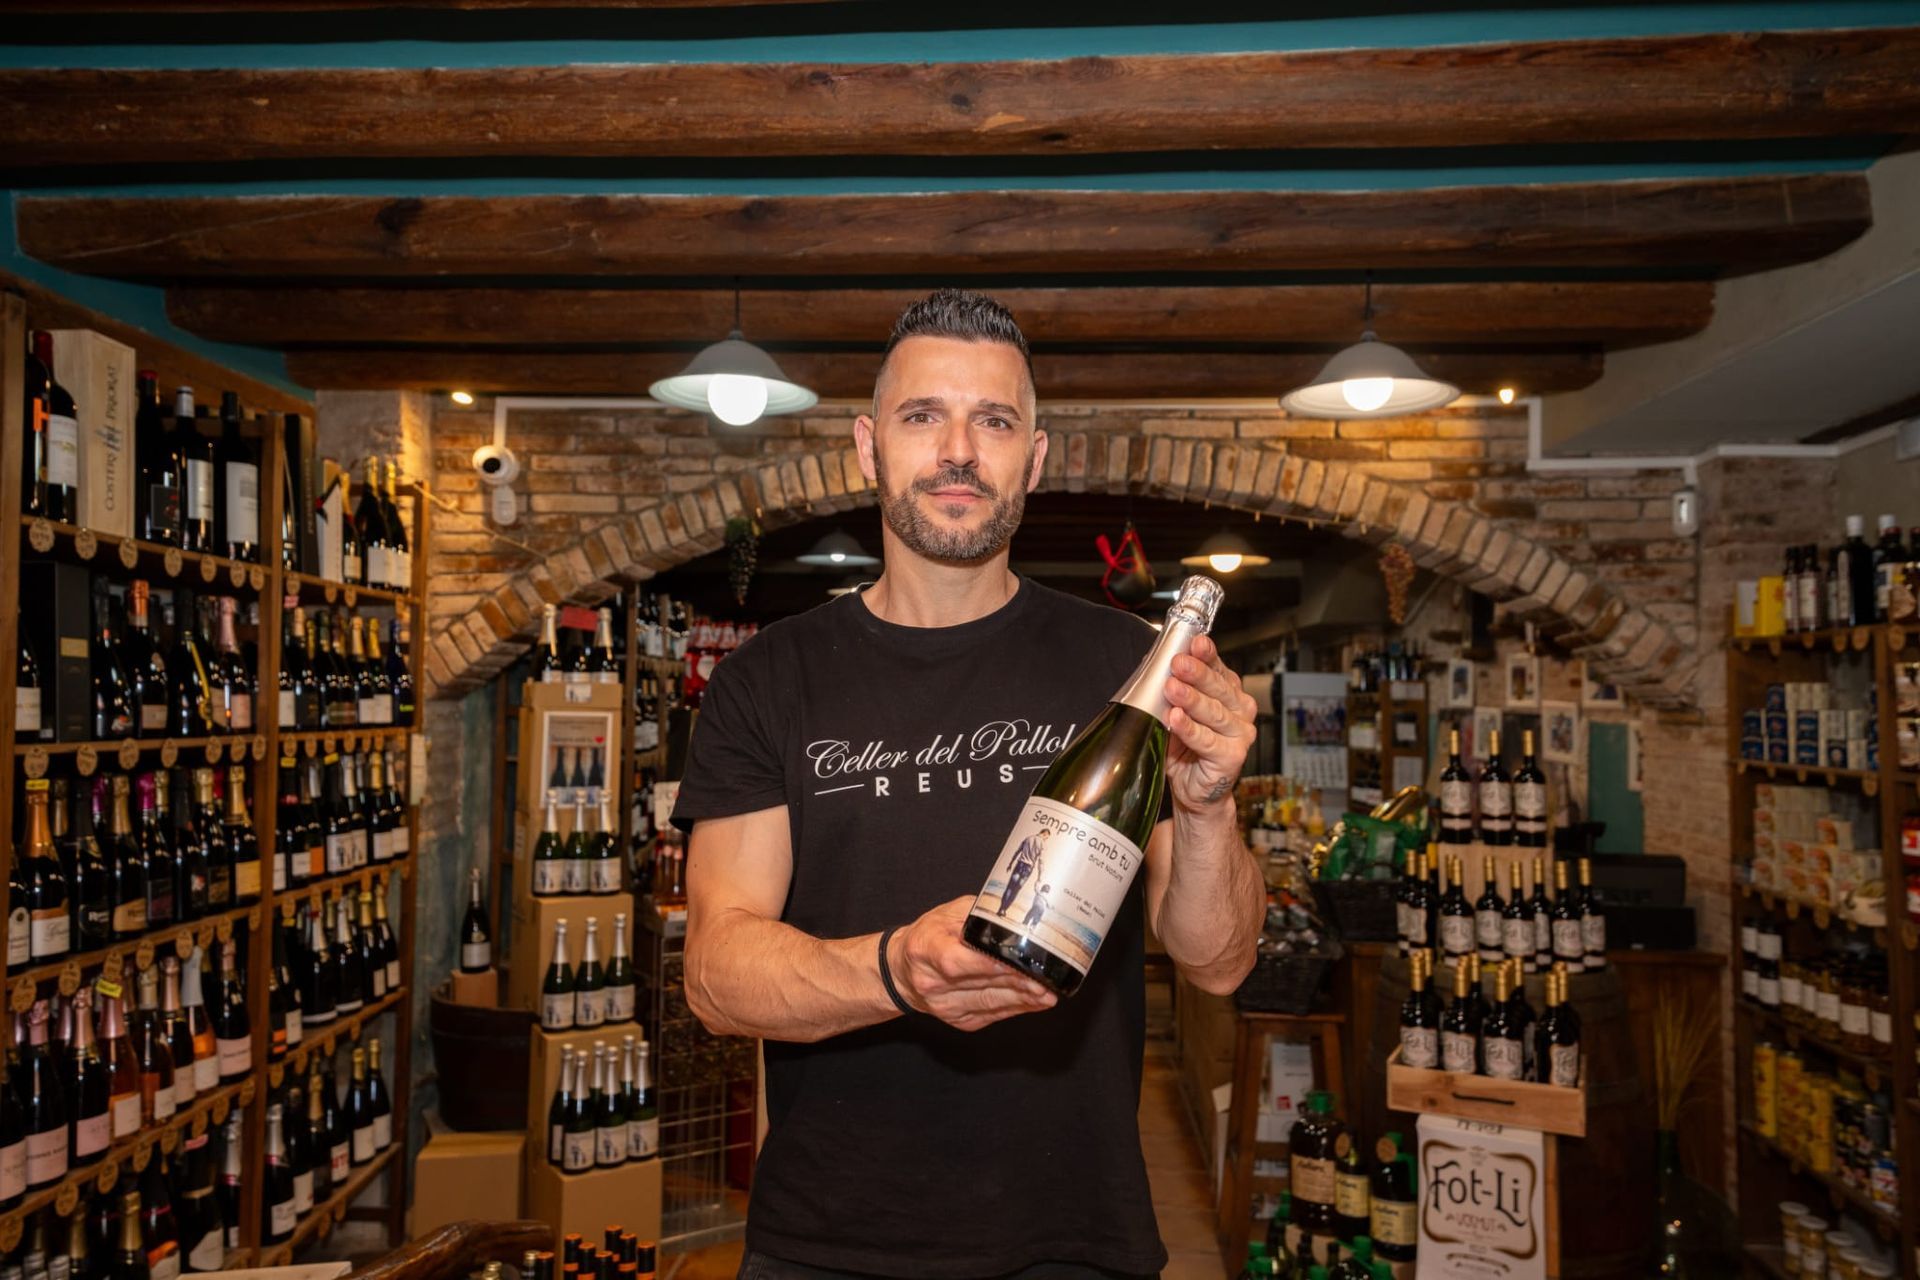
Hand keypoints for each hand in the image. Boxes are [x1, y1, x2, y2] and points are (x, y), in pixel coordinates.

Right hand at [888, 896, 1057, 1031]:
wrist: (903, 971)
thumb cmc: (929, 937)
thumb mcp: (947, 914)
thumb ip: (978, 914)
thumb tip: (1016, 914)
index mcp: (925, 949)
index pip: (957, 962)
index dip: (988, 965)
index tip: (1016, 962)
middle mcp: (931, 982)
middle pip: (980, 984)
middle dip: (1016, 983)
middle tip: (1045, 979)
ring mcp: (944, 1005)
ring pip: (989, 1003)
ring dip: (1021, 999)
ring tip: (1047, 992)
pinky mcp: (958, 1020)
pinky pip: (991, 1014)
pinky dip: (1015, 1008)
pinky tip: (1034, 1001)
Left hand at [1163, 634, 1256, 813]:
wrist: (1193, 788)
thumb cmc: (1186, 748)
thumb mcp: (1175, 710)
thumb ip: (1172, 686)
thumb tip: (1154, 660)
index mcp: (1228, 692)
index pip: (1218, 668)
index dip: (1207, 655)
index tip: (1194, 643)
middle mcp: (1239, 710)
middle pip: (1218, 688)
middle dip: (1197, 674)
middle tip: (1178, 663)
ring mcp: (1239, 734)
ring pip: (1214, 713)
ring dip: (1192, 699)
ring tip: (1173, 689)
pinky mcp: (1232, 757)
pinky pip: (1208, 741)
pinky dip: (1190, 729)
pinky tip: (1177, 719)